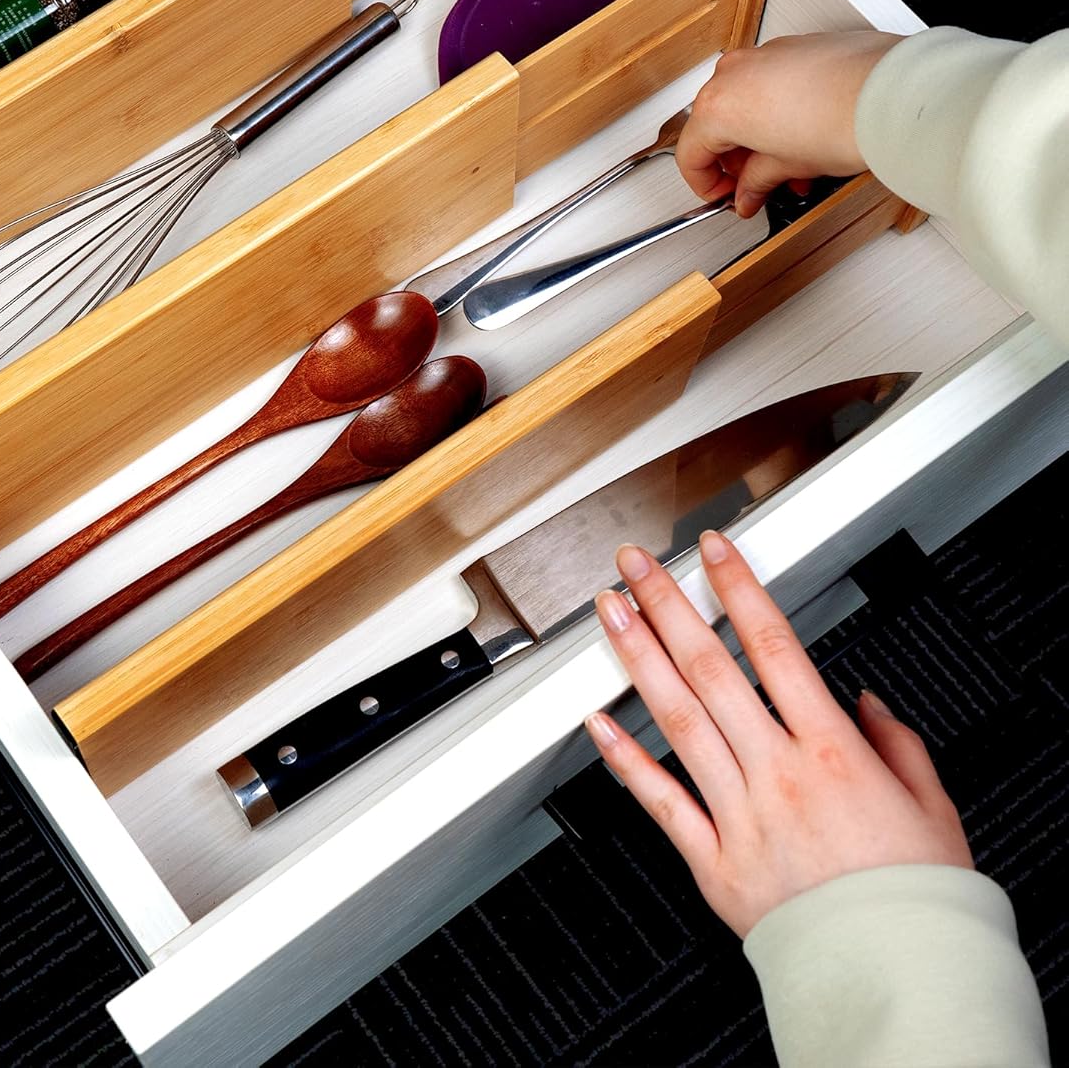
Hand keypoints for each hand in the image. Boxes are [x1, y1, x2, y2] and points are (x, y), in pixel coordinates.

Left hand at [585, 530, 972, 937]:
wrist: (902, 979)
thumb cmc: (919, 899)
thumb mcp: (934, 805)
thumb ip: (895, 742)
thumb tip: (861, 699)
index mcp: (833, 751)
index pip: (773, 645)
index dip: (736, 588)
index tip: (711, 551)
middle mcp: (779, 774)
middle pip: (709, 669)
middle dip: (666, 605)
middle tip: (633, 563)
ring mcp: (740, 815)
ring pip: (677, 719)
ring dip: (638, 658)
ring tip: (609, 613)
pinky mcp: (713, 863)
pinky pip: (661, 802)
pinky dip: (624, 761)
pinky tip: (596, 721)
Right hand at [677, 31, 902, 216]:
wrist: (892, 94)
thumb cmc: (842, 122)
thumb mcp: (789, 167)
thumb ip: (757, 182)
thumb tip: (750, 191)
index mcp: (718, 105)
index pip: (691, 154)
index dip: (705, 185)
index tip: (723, 196)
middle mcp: (734, 73)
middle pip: (715, 125)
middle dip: (735, 161)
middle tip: (754, 185)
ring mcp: (764, 55)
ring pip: (744, 103)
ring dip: (758, 138)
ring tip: (788, 167)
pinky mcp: (794, 48)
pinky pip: (770, 83)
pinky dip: (778, 112)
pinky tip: (803, 137)